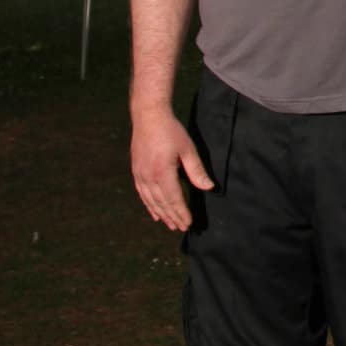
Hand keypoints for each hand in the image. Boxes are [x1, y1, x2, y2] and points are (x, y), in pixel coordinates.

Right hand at [131, 106, 213, 229]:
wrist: (148, 116)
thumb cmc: (171, 131)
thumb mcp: (188, 149)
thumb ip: (197, 170)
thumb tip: (209, 187)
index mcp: (162, 172)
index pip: (173, 198)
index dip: (181, 212)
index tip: (187, 223)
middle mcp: (149, 176)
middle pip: (161, 203)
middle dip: (172, 217)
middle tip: (181, 228)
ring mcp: (140, 175)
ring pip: (151, 201)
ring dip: (161, 214)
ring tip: (170, 224)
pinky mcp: (136, 171)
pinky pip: (142, 194)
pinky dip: (149, 205)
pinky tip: (154, 213)